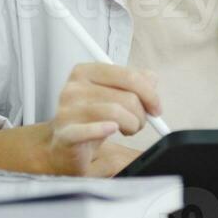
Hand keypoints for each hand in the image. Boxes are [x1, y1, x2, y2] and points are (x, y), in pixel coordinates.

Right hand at [44, 62, 161, 176]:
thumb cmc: (90, 118)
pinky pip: (90, 130)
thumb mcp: (113, 95)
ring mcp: (67, 111)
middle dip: (141, 114)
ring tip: (127, 130)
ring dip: (131, 125)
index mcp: (86, 72)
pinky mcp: (65, 134)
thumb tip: (152, 79)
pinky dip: (103, 130)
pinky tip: (111, 130)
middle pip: (126, 97)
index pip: (128, 76)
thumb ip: (134, 83)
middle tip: (138, 123)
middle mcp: (74, 88)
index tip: (156, 108)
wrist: (61, 146)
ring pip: (115, 113)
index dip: (149, 93)